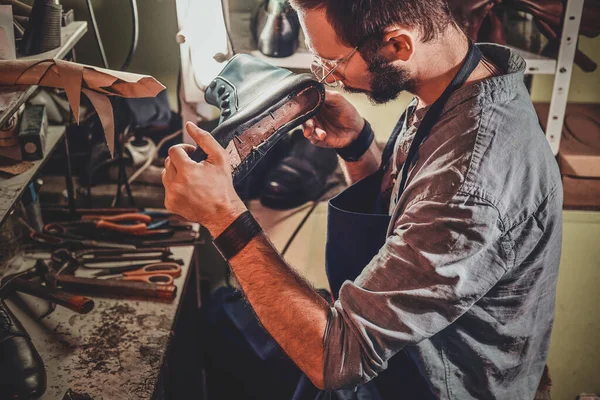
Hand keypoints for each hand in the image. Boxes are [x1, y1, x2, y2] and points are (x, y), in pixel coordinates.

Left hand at [162, 122, 246, 236]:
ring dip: (176, 173)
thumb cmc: (223, 186)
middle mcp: (175, 183)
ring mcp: (171, 195)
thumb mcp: (219, 158)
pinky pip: (167, 189)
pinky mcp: (169, 204)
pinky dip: (176, 187)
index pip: (174, 150)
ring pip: (166, 174)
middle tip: (195, 168)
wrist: (222, 212)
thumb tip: (190, 125)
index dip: (185, 150)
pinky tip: (190, 190)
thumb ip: (204, 139)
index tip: (193, 156)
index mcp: (187, 170)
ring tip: (192, 179)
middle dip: (180, 162)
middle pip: (168, 162)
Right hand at [303, 90, 364, 148]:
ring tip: (314, 131)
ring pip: (305, 127)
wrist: (355, 129)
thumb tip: (313, 88)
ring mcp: (314, 126)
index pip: (303, 103)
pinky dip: (316, 136)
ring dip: (308, 129)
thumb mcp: (337, 98)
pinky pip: (312, 137)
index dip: (301, 104)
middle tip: (308, 121)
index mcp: (315, 104)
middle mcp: (312, 115)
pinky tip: (323, 135)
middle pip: (301, 116)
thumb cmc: (347, 111)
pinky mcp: (317, 138)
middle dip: (303, 118)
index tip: (301, 105)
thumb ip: (325, 94)